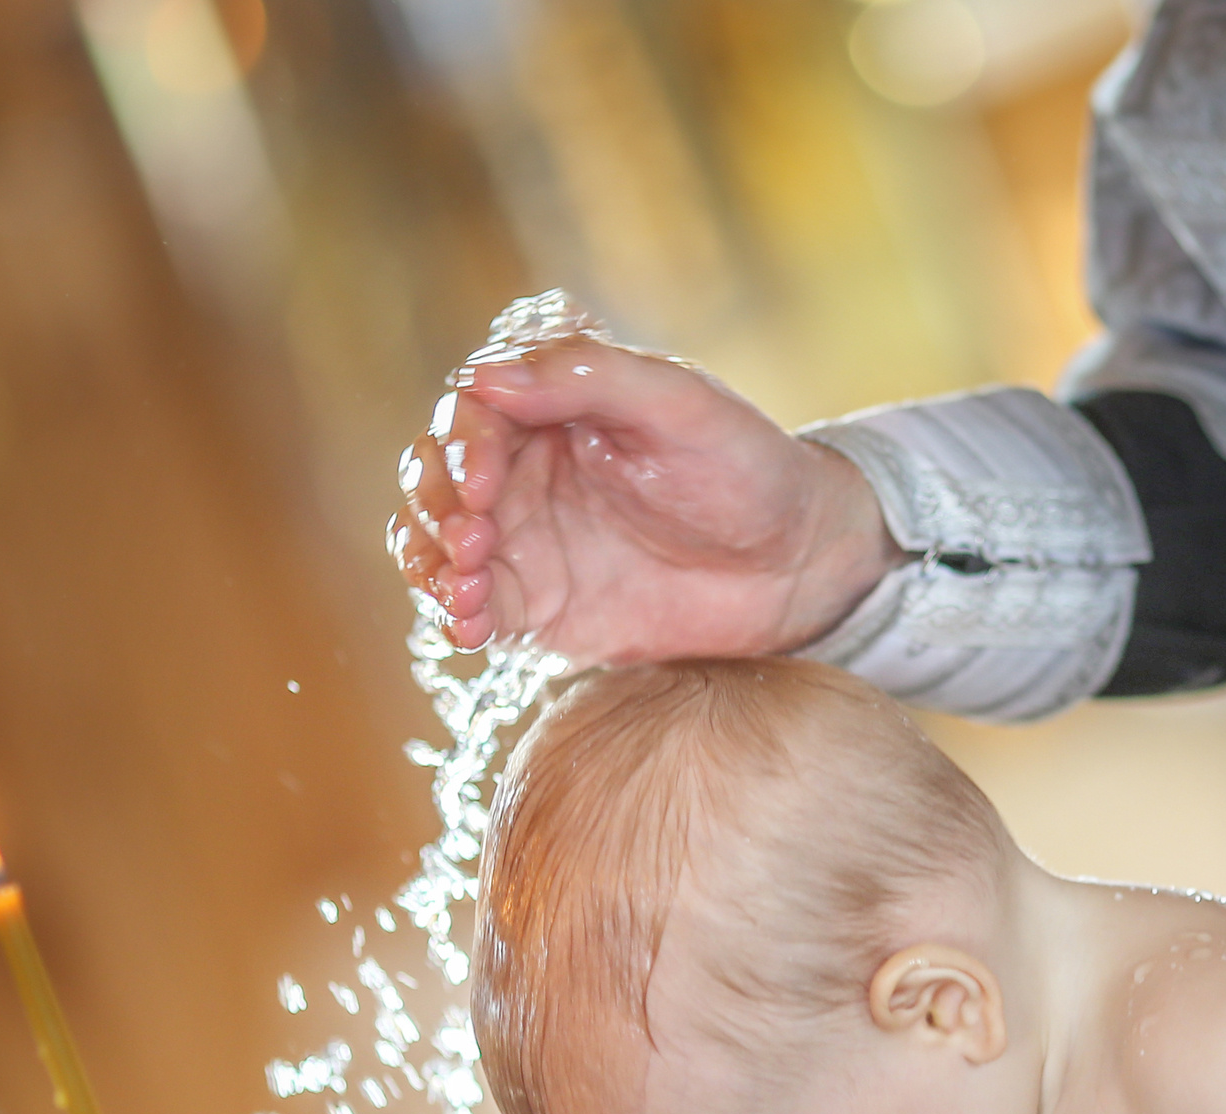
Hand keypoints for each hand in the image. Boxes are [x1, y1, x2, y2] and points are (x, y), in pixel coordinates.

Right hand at [388, 339, 905, 662]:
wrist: (794, 565)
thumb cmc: (746, 467)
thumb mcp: (679, 403)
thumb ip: (587, 377)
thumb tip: (485, 376)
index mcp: (551, 405)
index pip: (473, 411)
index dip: (464, 443)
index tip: (484, 479)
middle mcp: (524, 467)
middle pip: (436, 473)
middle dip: (438, 505)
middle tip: (474, 539)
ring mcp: (523, 537)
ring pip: (435, 539)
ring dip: (432, 559)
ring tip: (467, 586)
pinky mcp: (533, 604)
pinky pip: (470, 605)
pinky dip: (453, 613)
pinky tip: (468, 625)